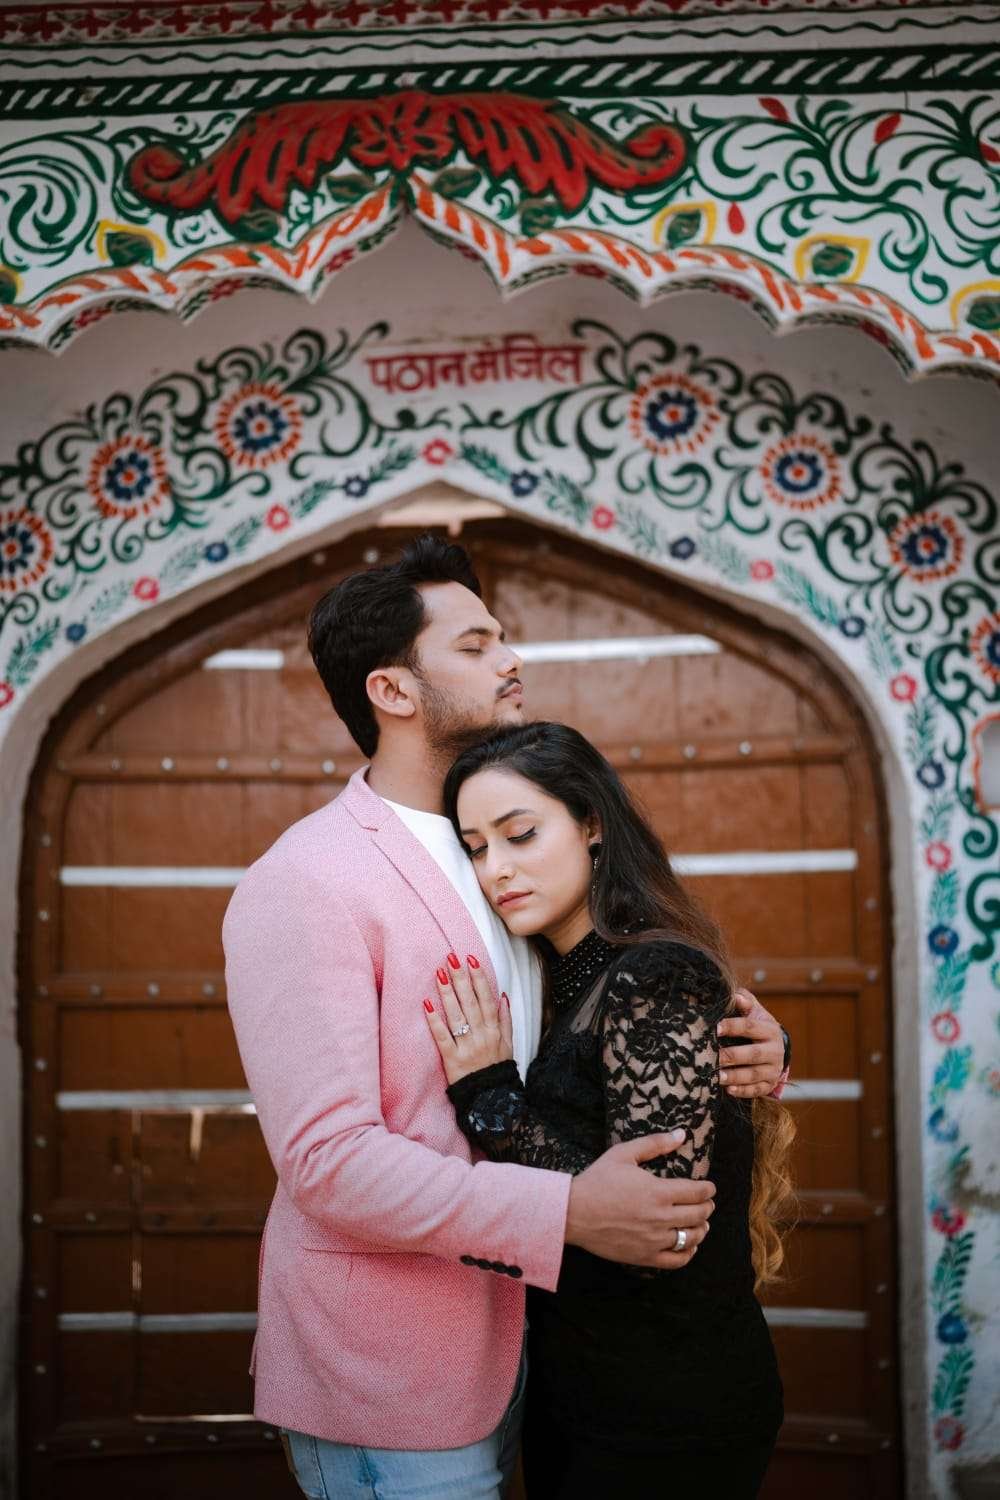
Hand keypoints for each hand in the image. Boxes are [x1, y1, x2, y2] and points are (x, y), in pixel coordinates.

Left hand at [423, 955, 512, 1085]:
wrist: (492, 1101)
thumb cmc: (498, 1069)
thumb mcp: (509, 1044)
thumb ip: (506, 1019)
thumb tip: (502, 995)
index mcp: (495, 1030)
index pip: (486, 998)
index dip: (478, 977)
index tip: (471, 959)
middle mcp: (482, 1035)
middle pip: (470, 1002)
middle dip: (461, 978)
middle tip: (451, 959)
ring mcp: (467, 1047)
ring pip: (456, 1015)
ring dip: (447, 993)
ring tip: (439, 974)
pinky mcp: (452, 1060)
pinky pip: (443, 1037)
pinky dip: (435, 1021)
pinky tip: (427, 1005)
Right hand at [566, 1134, 715, 1269]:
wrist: (574, 1213)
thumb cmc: (597, 1180)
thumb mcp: (623, 1154)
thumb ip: (654, 1143)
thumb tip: (681, 1134)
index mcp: (658, 1192)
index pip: (697, 1192)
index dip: (708, 1189)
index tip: (709, 1187)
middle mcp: (660, 1217)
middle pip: (698, 1215)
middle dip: (707, 1207)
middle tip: (707, 1203)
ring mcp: (654, 1240)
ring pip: (691, 1238)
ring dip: (701, 1229)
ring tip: (702, 1224)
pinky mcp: (645, 1256)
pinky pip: (676, 1260)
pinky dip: (688, 1253)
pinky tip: (688, 1245)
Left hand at [716, 990, 785, 1098]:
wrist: (778, 1048)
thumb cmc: (758, 1026)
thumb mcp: (756, 1012)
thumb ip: (745, 1002)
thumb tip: (734, 995)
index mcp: (769, 1030)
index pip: (750, 1027)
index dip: (732, 1026)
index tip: (714, 1028)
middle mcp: (774, 1051)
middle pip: (752, 1054)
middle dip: (731, 1056)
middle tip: (712, 1057)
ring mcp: (773, 1070)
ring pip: (754, 1075)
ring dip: (735, 1077)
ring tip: (717, 1077)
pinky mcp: (770, 1085)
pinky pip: (756, 1090)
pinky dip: (743, 1091)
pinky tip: (728, 1090)